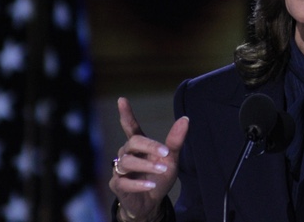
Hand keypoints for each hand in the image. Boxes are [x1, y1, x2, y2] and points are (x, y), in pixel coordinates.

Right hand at [109, 97, 188, 220]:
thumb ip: (175, 140)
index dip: (126, 114)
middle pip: (133, 142)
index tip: (122, 99)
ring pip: (127, 162)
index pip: (131, 127)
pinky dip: (139, 184)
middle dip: (149, 146)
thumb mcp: (171, 159)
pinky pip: (124, 182)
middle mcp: (127, 154)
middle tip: (166, 153)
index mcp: (139, 146)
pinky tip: (150, 185)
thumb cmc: (159, 177)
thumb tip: (185, 118)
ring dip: (146, 166)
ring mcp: (120, 170)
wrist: (152, 203)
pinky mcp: (118, 186)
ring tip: (162, 170)